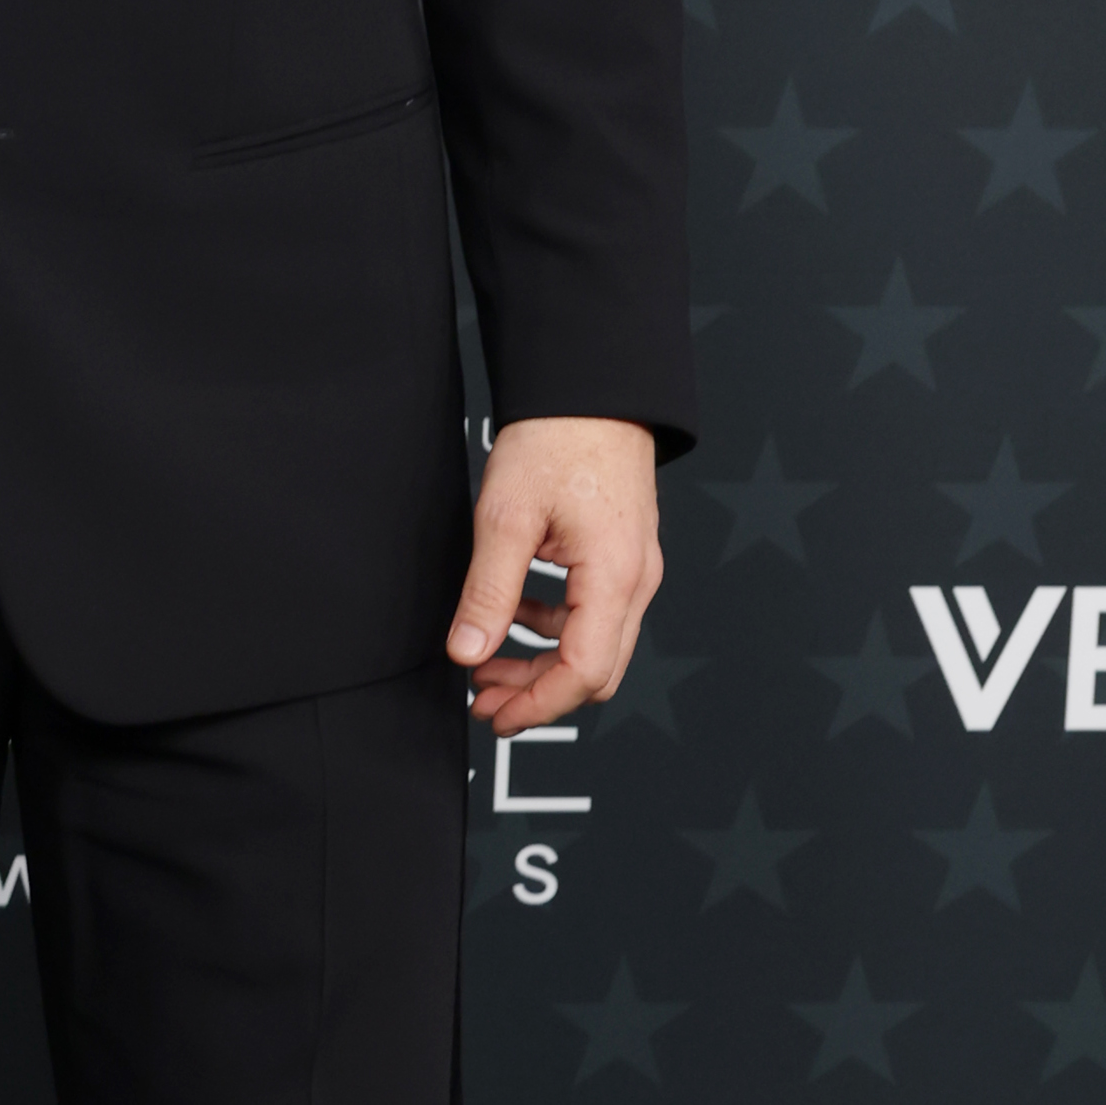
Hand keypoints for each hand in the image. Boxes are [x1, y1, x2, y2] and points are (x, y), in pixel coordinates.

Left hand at [448, 415, 662, 736]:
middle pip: (597, 671)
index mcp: (615, 577)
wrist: (591, 389)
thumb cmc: (557, 438)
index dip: (537, 705)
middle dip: (538, 693)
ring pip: (595, 645)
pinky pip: (594, 614)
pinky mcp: (623, 557)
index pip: (584, 672)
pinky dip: (553, 629)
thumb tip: (468, 652)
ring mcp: (635, 570)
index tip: (494, 715)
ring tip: (487, 663)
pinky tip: (514, 615)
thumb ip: (488, 592)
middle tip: (483, 699)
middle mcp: (637, 581)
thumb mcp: (506, 517)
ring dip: (542, 663)